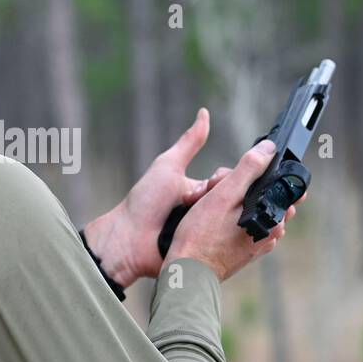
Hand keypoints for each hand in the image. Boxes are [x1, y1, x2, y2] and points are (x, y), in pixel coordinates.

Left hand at [82, 109, 228, 285]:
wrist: (129, 239)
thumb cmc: (145, 201)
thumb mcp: (169, 166)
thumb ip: (189, 142)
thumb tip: (204, 112)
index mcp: (201, 190)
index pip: (229, 180)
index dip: (228, 179)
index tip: (212, 184)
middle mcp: (207, 209)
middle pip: (234, 199)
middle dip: (225, 198)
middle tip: (202, 201)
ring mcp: (207, 230)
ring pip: (232, 221)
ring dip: (225, 218)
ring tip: (207, 217)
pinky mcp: (206, 249)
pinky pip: (224, 243)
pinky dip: (225, 238)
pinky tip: (228, 235)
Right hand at [165, 137, 302, 281]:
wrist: (186, 273)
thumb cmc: (201, 236)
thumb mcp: (224, 194)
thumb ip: (249, 169)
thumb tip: (269, 149)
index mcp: (274, 217)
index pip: (277, 182)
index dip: (254, 170)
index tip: (229, 177)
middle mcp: (271, 232)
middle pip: (259, 192)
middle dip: (233, 185)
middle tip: (209, 190)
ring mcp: (258, 243)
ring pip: (247, 207)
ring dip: (225, 200)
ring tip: (202, 205)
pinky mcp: (244, 251)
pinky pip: (238, 223)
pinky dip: (223, 217)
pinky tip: (205, 219)